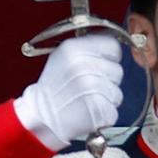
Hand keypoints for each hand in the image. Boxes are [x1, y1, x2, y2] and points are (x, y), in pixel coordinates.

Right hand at [15, 33, 124, 150]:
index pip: (113, 45)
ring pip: (117, 92)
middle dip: (107, 80)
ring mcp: (91, 88)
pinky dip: (104, 114)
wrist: (40, 117)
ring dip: (106, 99)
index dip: (109, 57)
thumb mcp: (65, 57)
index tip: (99, 65)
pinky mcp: (98, 109)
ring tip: (85, 100)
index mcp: (73, 48)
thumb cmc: (54, 88)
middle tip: (86, 87)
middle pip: (117, 70)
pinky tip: (87, 112)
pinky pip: (113, 110)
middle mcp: (82, 66)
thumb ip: (89, 47)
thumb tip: (114, 40)